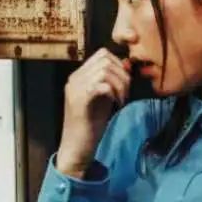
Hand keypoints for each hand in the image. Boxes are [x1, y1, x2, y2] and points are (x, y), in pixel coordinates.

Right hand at [56, 48, 132, 175]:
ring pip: (104, 70)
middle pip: (105, 59)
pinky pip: (101, 85)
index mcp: (79, 76)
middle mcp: (75, 79)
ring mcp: (75, 89)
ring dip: (120, 84)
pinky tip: (116, 104)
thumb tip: (127, 65)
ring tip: (122, 100)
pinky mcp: (80, 101)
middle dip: (122, 74)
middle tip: (126, 93)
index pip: (102, 54)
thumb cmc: (90, 125)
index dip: (120, 65)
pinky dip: (114, 92)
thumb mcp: (104, 98)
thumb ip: (112, 81)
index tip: (125, 84)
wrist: (76, 147)